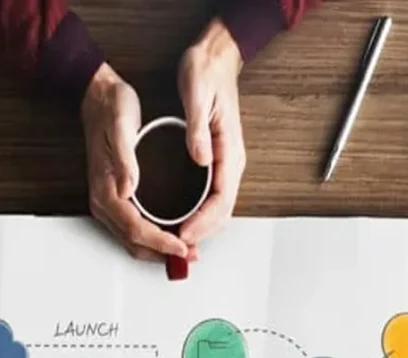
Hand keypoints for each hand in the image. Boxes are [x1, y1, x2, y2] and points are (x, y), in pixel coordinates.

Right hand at [81, 63, 189, 262]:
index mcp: (106, 191)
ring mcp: (108, 202)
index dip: (161, 242)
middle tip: (190, 256)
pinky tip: (169, 235)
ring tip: (184, 251)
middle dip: (162, 253)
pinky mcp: (115, 198)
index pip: (136, 229)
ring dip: (158, 250)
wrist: (97, 97)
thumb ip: (125, 161)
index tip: (182, 246)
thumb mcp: (122, 127)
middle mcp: (104, 202)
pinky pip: (132, 229)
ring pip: (133, 240)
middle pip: (134, 243)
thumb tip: (128, 190)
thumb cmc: (111, 109)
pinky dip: (152, 239)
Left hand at [177, 18, 244, 248]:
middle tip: (175, 250)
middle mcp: (232, 162)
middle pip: (221, 213)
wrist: (216, 58)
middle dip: (200, 235)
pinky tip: (181, 223)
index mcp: (230, 150)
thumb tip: (201, 159)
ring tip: (176, 244)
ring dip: (199, 231)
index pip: (221, 200)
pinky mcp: (217, 164)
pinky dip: (198, 218)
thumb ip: (198, 129)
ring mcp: (225, 165)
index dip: (202, 223)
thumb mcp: (197, 94)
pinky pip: (211, 201)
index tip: (182, 235)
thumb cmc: (206, 72)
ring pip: (217, 211)